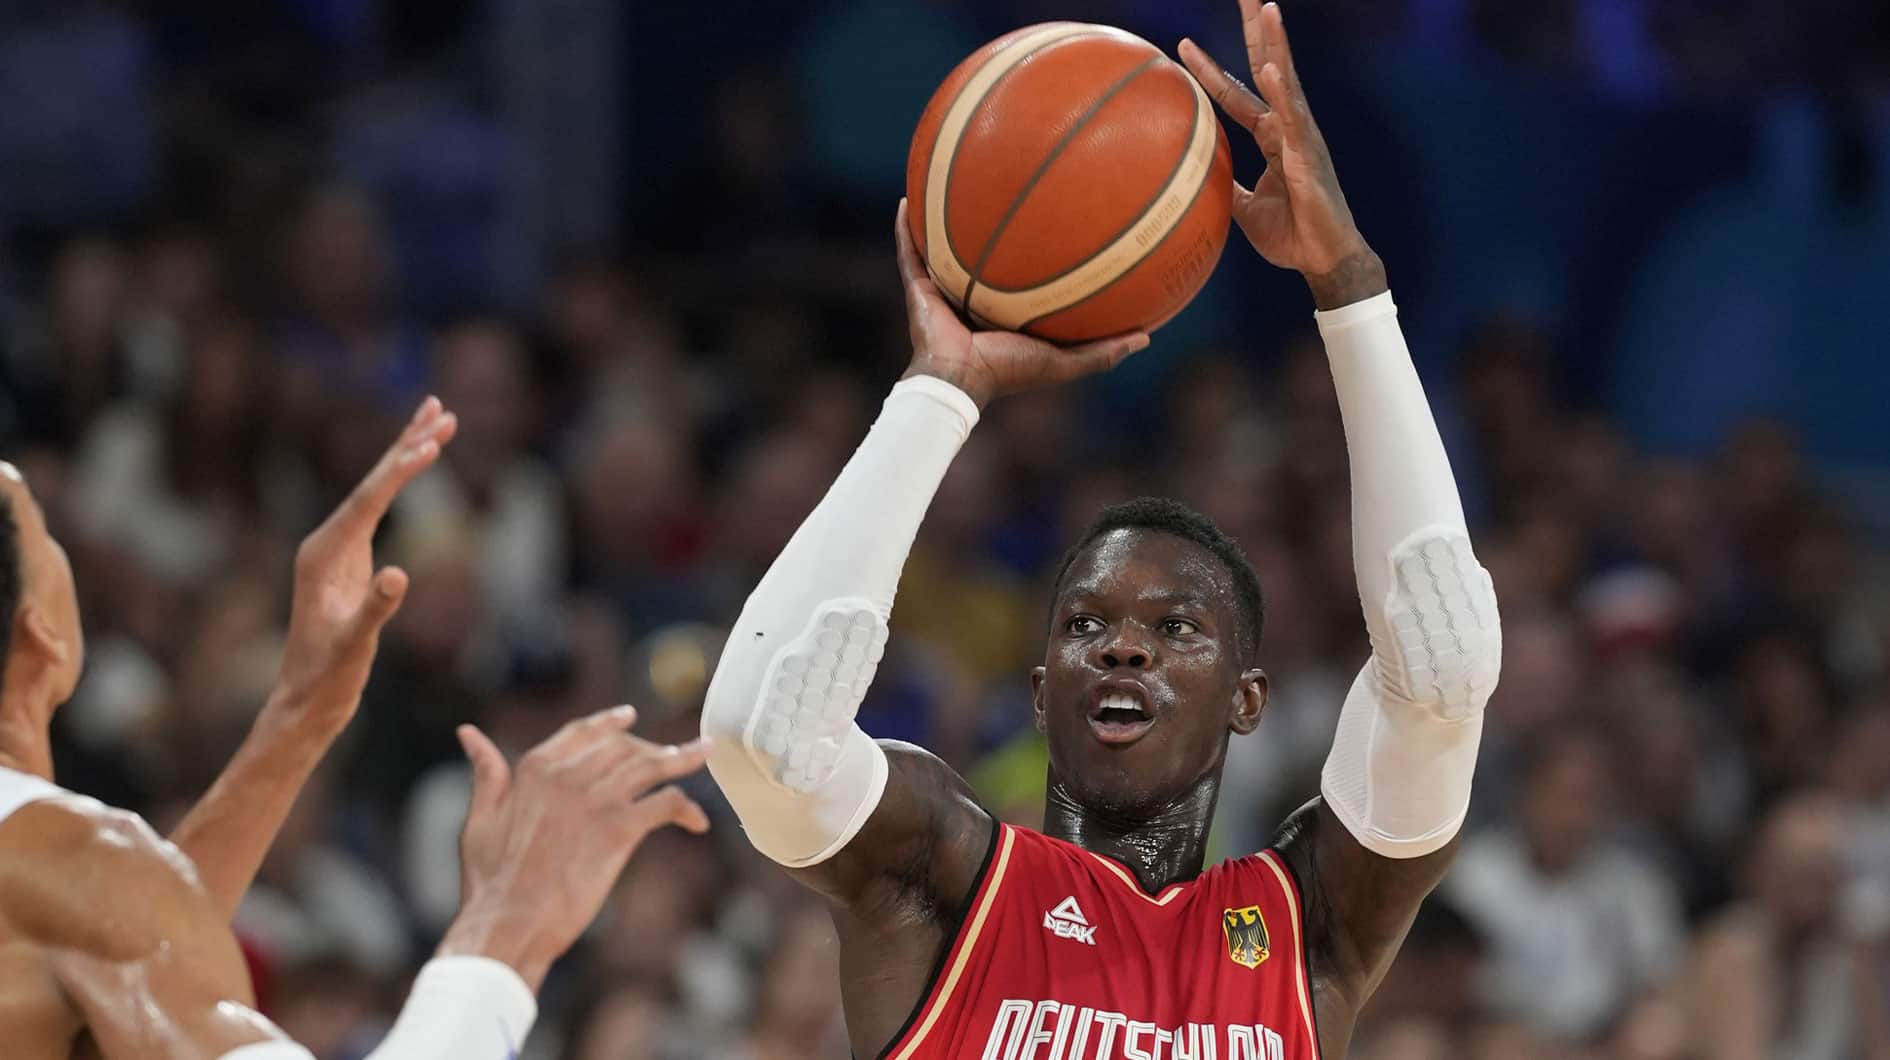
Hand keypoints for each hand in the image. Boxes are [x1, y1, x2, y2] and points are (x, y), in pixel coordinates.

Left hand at [269, 398, 457, 730]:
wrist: (307, 700)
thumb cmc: (328, 676)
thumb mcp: (353, 647)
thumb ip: (374, 610)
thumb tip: (398, 575)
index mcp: (323, 554)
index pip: (369, 500)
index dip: (400, 470)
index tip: (432, 442)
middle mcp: (327, 542)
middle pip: (372, 481)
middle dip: (406, 442)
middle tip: (439, 405)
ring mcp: (338, 548)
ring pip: (377, 488)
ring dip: (406, 453)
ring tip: (437, 419)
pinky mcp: (350, 558)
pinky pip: (380, 507)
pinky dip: (401, 482)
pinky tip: (413, 466)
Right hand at [440, 706, 709, 990]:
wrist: (510, 923)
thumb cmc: (490, 882)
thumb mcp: (479, 819)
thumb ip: (486, 773)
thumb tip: (468, 732)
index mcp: (534, 767)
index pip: (582, 731)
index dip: (609, 723)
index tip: (629, 716)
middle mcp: (569, 775)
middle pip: (623, 746)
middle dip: (649, 746)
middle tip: (673, 752)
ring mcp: (598, 799)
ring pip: (651, 765)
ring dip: (683, 758)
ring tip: (704, 753)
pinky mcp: (621, 829)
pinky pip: (666, 803)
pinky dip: (687, 808)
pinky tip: (697, 823)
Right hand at [895, 198, 1147, 408]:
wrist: (958, 381)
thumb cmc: (1008, 372)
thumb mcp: (1064, 361)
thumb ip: (1102, 352)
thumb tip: (1147, 337)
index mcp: (1003, 309)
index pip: (1019, 274)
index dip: (1034, 250)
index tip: (1055, 220)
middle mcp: (972, 295)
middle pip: (981, 252)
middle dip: (990, 224)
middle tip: (1006, 189)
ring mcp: (943, 289)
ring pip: (941, 246)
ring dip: (943, 217)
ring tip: (951, 180)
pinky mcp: (918, 288)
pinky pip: (909, 251)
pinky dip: (904, 228)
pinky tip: (906, 198)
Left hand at [1179, 0, 1387, 307]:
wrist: (1322, 259)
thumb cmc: (1291, 235)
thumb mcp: (1246, 209)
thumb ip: (1226, 187)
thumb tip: (1196, 180)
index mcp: (1271, 136)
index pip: (1235, 93)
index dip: (1210, 69)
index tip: (1182, 45)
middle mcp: (1287, 127)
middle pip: (1267, 67)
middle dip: (1256, 30)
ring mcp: (1301, 136)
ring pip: (1285, 80)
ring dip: (1275, 43)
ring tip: (1266, 8)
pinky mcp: (1309, 153)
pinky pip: (1294, 117)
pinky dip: (1282, 92)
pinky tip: (1273, 67)